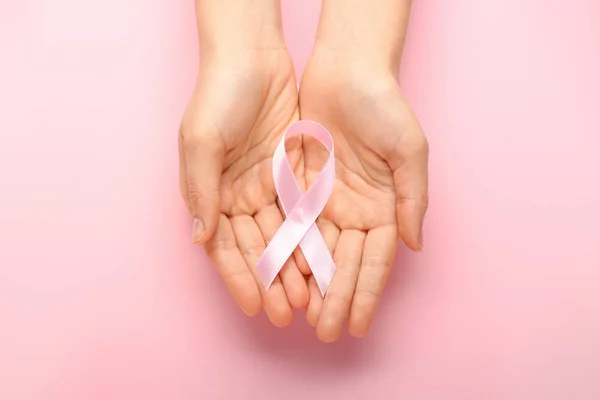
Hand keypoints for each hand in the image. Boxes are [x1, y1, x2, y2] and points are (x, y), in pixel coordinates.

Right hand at [178, 47, 307, 326]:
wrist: (252, 57)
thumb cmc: (218, 96)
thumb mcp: (201, 141)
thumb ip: (201, 191)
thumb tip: (202, 238)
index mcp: (211, 193)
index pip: (225, 246)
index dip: (239, 278)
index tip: (253, 307)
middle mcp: (238, 195)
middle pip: (256, 247)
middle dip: (270, 281)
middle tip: (286, 313)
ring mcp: (266, 186)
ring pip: (281, 235)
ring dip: (292, 266)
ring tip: (307, 296)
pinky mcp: (291, 173)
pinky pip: (302, 211)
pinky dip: (308, 236)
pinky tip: (319, 260)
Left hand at [299, 48, 428, 340]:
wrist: (347, 70)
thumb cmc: (384, 105)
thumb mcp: (409, 150)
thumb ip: (413, 199)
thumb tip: (415, 245)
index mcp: (386, 207)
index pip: (374, 261)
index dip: (365, 295)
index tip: (356, 326)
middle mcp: (357, 210)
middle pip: (345, 264)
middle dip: (336, 300)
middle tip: (325, 334)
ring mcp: (329, 201)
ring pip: (318, 252)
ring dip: (312, 285)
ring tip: (302, 316)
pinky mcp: (303, 187)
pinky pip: (295, 226)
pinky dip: (290, 253)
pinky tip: (285, 278)